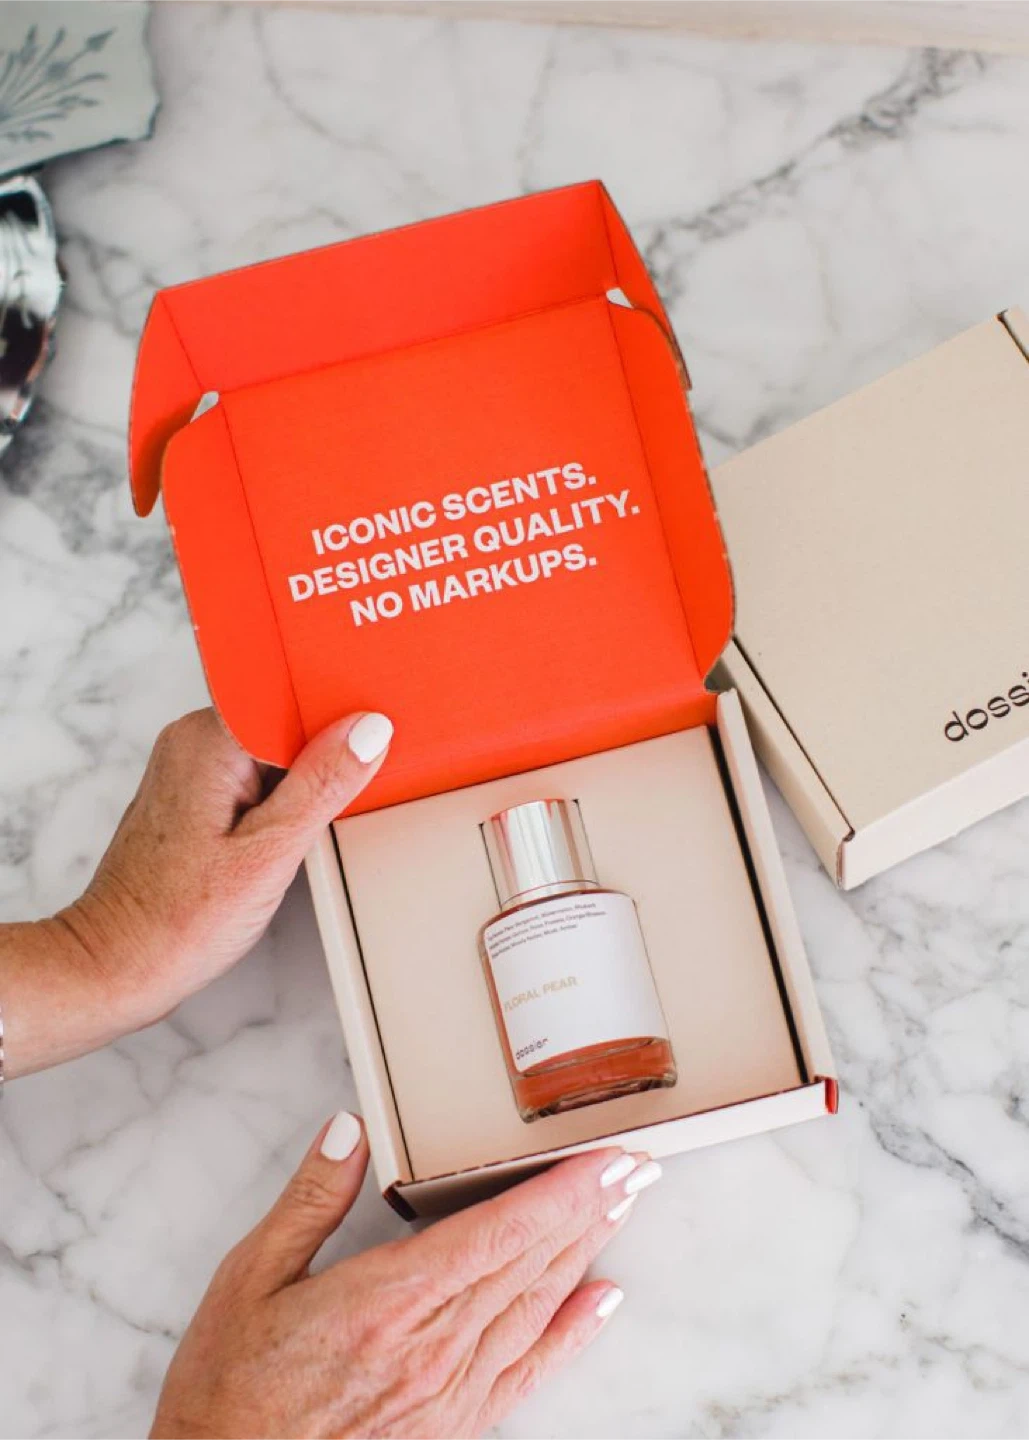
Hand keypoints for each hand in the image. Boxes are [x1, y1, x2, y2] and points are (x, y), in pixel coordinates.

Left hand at [1, 708, 392, 1076]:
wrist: (118, 965)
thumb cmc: (178, 920)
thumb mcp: (270, 853)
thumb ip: (323, 784)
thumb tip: (367, 730)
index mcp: (208, 740)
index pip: (290, 695)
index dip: (334, 715)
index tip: (367, 744)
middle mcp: (193, 741)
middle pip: (284, 719)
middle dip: (321, 752)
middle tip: (337, 799)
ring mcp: (191, 768)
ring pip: (273, 750)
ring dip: (302, 780)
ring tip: (300, 827)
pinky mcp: (195, 795)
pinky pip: (254, 775)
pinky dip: (280, 798)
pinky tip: (283, 835)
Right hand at [151, 1114, 656, 1438]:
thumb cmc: (229, 1388)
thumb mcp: (249, 1277)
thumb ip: (309, 1199)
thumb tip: (350, 1128)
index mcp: (385, 1300)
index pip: (498, 1233)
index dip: (562, 1194)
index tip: (607, 1160)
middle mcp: (430, 1347)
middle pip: (531, 1264)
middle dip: (592, 1210)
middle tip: (640, 1167)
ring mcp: (446, 1392)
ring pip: (536, 1308)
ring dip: (587, 1253)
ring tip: (626, 1207)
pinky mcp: (449, 1426)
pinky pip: (525, 1373)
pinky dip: (571, 1335)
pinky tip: (602, 1303)